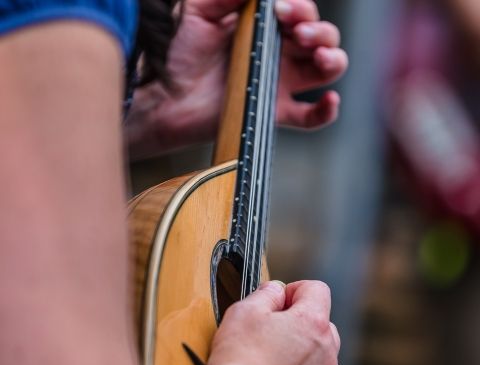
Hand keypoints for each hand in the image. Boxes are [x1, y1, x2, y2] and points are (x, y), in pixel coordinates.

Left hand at [125, 0, 347, 158]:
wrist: (164, 98)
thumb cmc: (178, 53)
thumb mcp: (198, 10)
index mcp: (262, 25)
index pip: (300, 10)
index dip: (300, 7)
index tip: (281, 10)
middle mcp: (276, 52)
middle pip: (321, 36)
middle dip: (319, 30)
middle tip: (298, 31)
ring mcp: (279, 82)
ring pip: (325, 69)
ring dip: (332, 57)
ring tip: (318, 55)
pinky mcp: (275, 113)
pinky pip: (310, 116)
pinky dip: (326, 110)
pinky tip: (329, 99)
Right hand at [207, 280, 341, 364]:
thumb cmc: (239, 361)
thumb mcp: (244, 311)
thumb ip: (266, 294)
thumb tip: (276, 291)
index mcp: (313, 323)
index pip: (317, 290)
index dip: (295, 290)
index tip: (278, 300)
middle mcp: (327, 353)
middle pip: (322, 325)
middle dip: (300, 323)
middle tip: (270, 331)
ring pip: (323, 359)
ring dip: (305, 355)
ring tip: (274, 362)